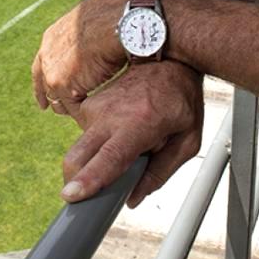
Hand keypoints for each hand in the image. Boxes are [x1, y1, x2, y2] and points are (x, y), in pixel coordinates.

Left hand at [32, 0, 133, 112]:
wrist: (122, 19)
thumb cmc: (122, 7)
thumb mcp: (105, 4)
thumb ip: (102, 11)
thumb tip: (119, 0)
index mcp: (55, 33)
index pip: (45, 57)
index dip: (48, 70)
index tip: (49, 83)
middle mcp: (48, 51)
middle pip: (43, 79)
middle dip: (48, 93)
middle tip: (49, 107)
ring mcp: (53, 69)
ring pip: (57, 96)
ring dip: (67, 106)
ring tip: (79, 116)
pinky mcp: (63, 85)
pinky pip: (71, 106)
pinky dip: (80, 114)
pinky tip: (92, 118)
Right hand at [60, 60, 202, 207]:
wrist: (167, 60)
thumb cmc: (180, 98)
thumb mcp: (187, 140)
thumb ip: (161, 172)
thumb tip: (133, 198)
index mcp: (138, 124)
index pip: (109, 157)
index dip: (89, 179)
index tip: (71, 195)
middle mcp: (110, 115)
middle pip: (78, 157)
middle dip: (76, 182)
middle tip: (94, 194)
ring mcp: (95, 108)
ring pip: (81, 150)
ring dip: (95, 160)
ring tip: (127, 146)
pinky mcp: (88, 105)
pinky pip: (86, 137)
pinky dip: (99, 144)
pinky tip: (120, 132)